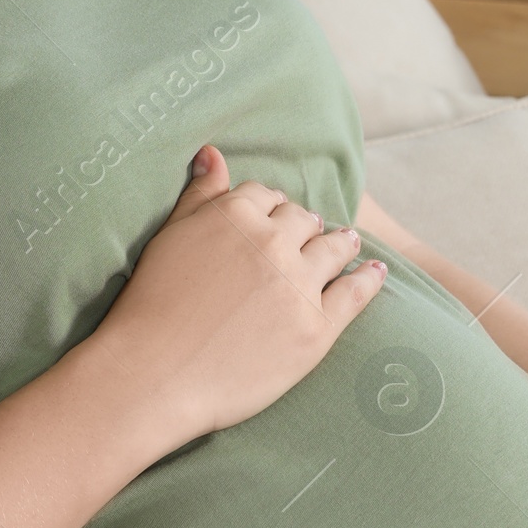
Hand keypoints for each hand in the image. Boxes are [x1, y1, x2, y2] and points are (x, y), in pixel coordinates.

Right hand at [97, 145, 386, 446]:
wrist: (155, 374)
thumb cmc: (151, 307)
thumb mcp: (170, 238)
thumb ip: (199, 195)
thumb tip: (213, 153)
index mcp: (236, 215)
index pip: (266, 197)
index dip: (270, 208)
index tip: (273, 217)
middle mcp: (274, 243)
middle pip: (304, 220)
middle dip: (305, 226)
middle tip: (310, 234)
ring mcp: (299, 285)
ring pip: (334, 249)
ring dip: (342, 243)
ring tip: (348, 244)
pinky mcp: (316, 328)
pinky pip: (356, 292)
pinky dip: (369, 278)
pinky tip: (375, 271)